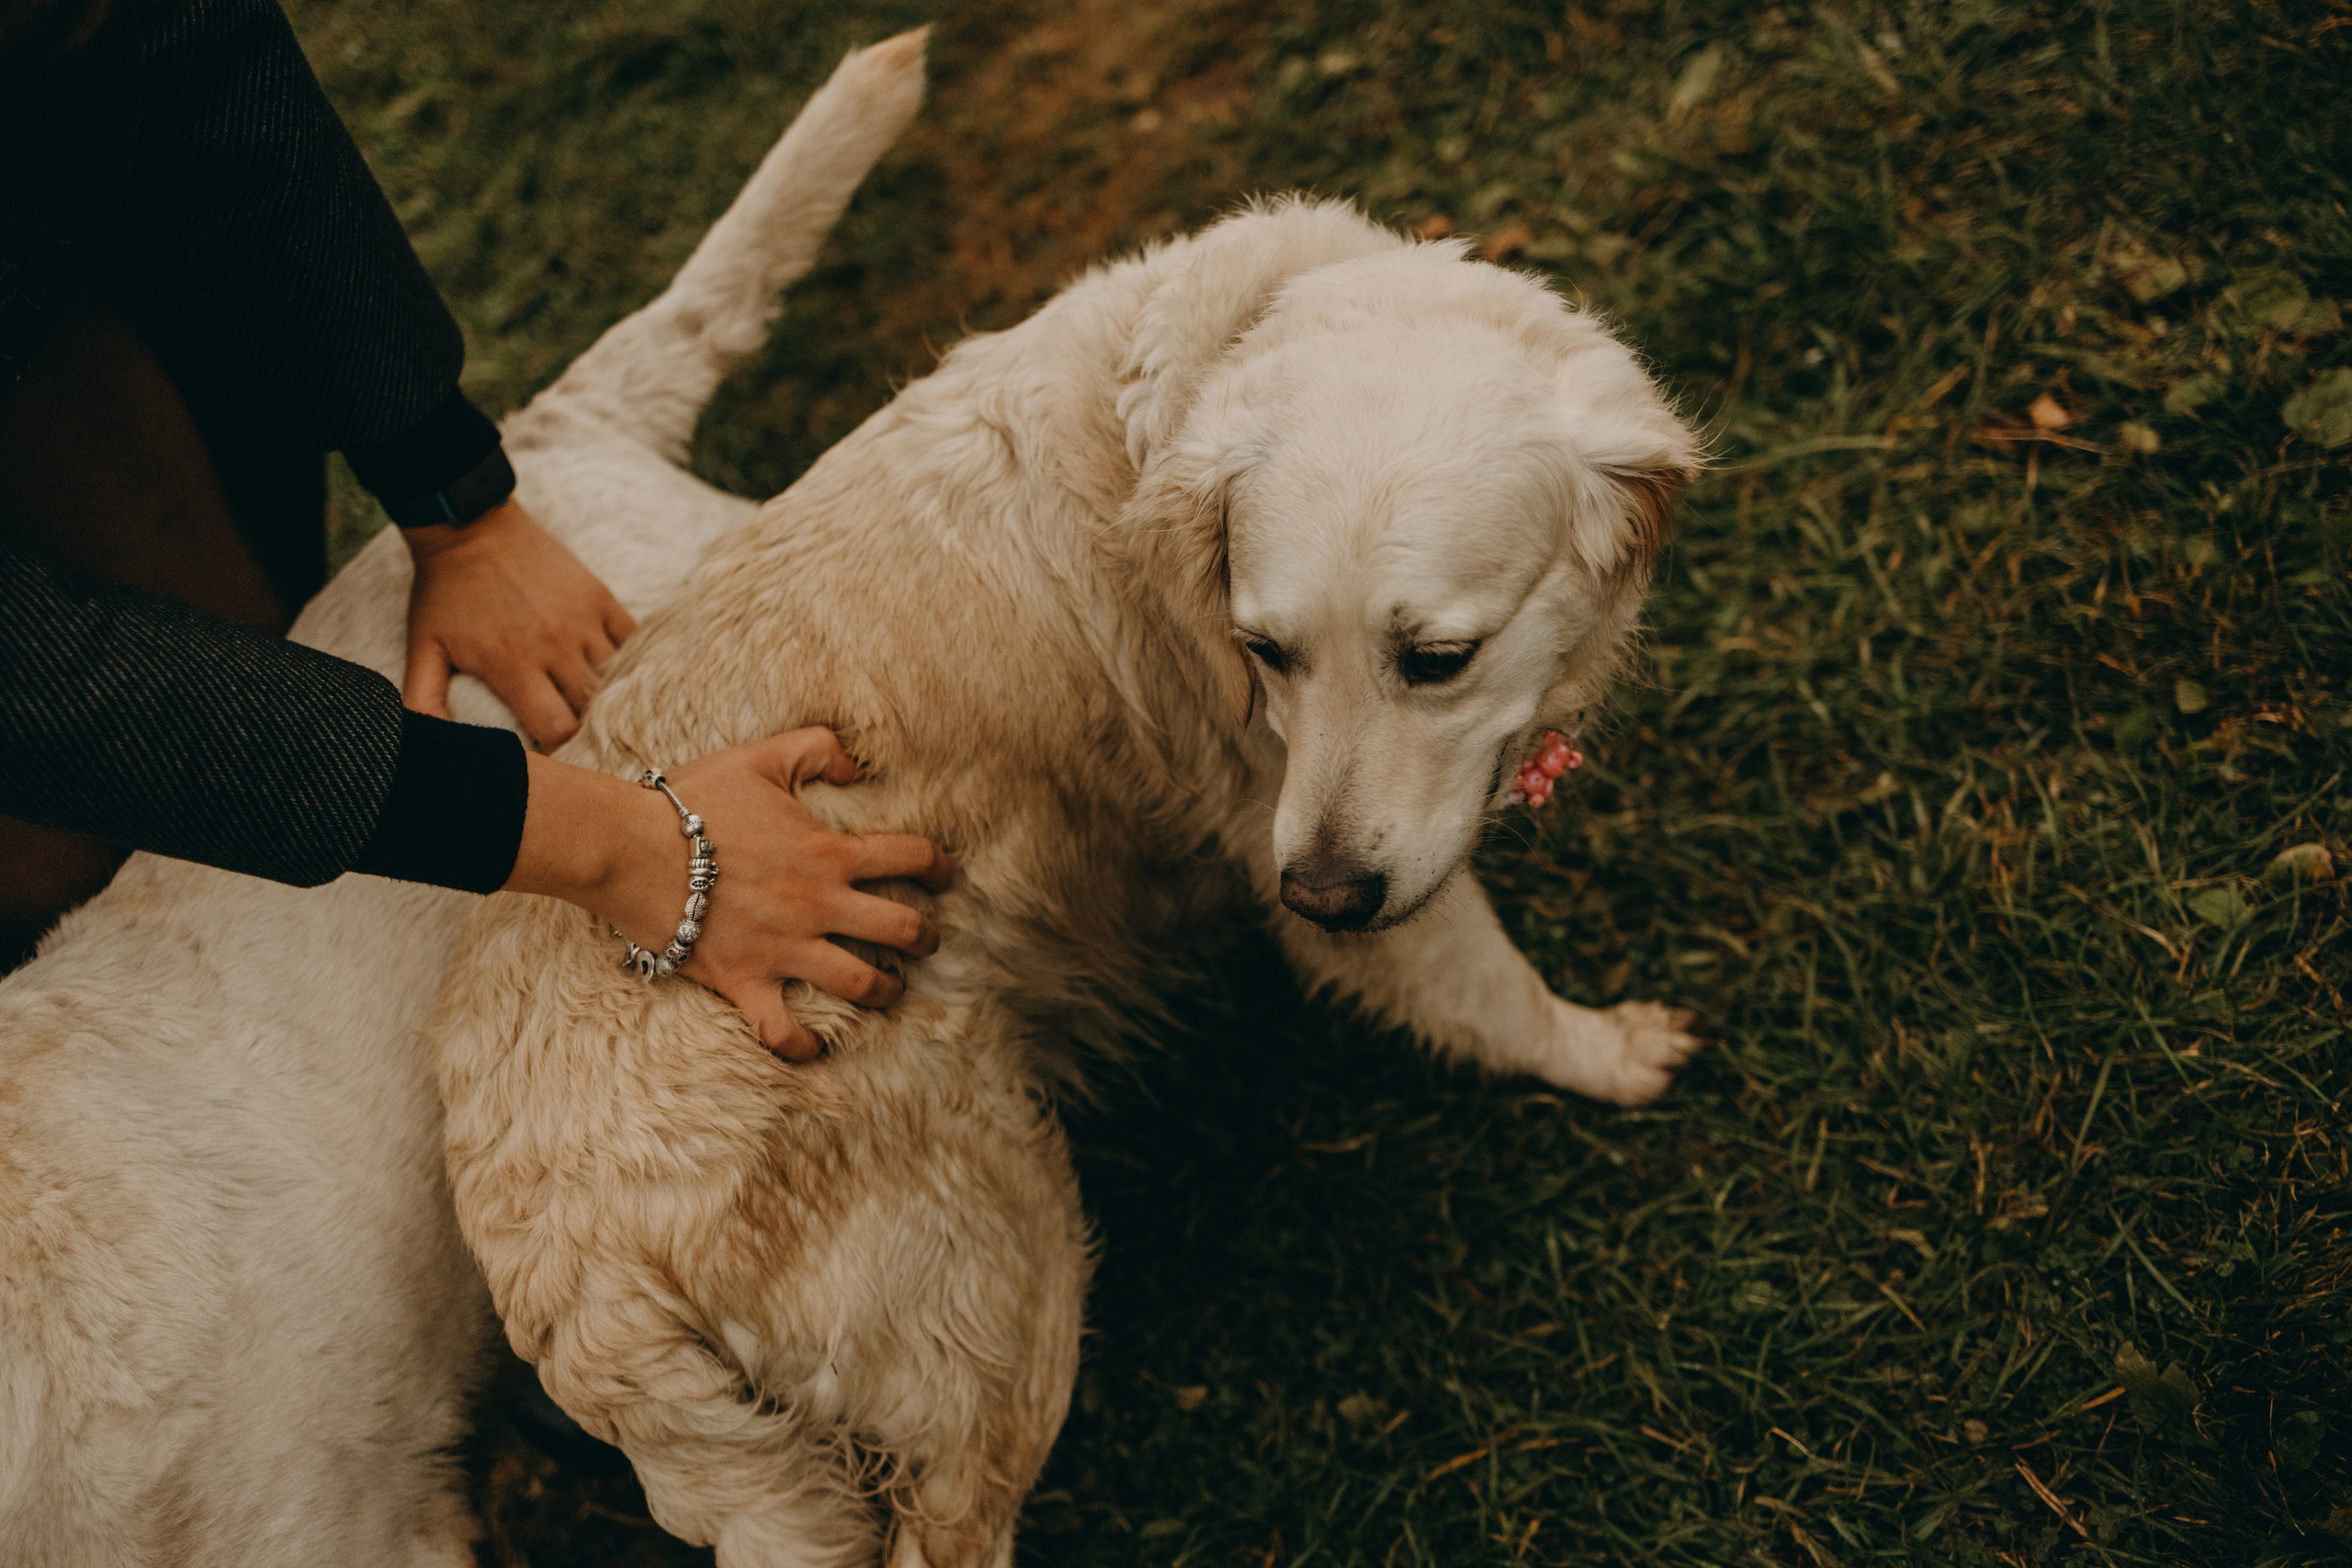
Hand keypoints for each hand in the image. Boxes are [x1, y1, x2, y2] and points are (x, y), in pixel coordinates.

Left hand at [402, 499, 635, 747]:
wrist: (468, 525)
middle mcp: (554, 645)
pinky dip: (628, 659)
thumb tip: (432, 749)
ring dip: (607, 694)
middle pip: (592, 708)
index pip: (558, 729)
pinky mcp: (598, 596)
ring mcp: (582, 619)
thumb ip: (424, 703)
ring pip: (616, 677)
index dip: (558, 750)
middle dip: (586, 727)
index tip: (551, 752)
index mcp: (513, 664)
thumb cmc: (443, 592)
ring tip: (597, 704)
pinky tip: (616, 670)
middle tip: (578, 733)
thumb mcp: (424, 649)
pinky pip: (631, 640)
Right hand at [506, 729, 953, 1059]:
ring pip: (859, 982)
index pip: (911, 857)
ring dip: (884, 989)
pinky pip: (782, 1028)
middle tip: (926, 939)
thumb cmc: (692, 802)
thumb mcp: (761, 757)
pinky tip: (815, 1045)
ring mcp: (785, 949)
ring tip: (889, 989)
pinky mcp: (745, 982)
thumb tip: (857, 765)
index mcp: (829, 853)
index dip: (939, 865)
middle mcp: (818, 905)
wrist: (629, 849)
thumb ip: (817, 749)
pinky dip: (802, 1044)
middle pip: (901, 929)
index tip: (945, 874)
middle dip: (924, 937)